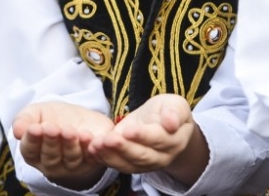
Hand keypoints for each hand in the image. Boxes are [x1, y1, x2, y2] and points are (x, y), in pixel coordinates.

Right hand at [12, 101, 114, 189]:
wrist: (79, 117)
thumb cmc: (52, 117)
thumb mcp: (35, 113)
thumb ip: (24, 120)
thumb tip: (17, 131)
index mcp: (35, 153)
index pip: (30, 151)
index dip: (31, 140)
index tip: (34, 128)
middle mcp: (53, 164)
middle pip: (50, 157)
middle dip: (51, 142)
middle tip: (51, 128)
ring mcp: (73, 164)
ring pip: (71, 158)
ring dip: (70, 144)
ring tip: (69, 130)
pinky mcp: (92, 160)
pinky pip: (92, 156)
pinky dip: (89, 147)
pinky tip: (87, 136)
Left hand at [88, 94, 206, 185]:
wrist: (164, 125)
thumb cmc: (168, 111)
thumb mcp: (176, 105)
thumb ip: (175, 112)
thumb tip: (172, 123)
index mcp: (174, 141)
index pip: (158, 139)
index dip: (143, 136)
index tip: (128, 130)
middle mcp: (160, 157)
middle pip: (141, 156)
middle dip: (123, 148)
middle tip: (108, 139)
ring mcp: (145, 164)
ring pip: (127, 164)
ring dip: (110, 155)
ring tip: (96, 145)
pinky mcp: (130, 164)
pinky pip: (117, 164)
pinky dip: (103, 158)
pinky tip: (92, 149)